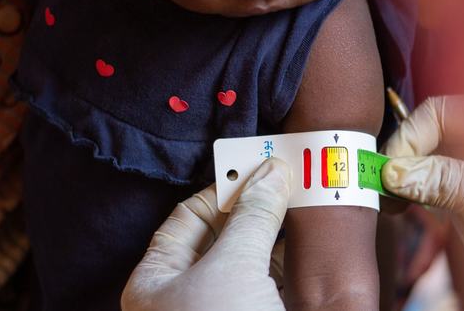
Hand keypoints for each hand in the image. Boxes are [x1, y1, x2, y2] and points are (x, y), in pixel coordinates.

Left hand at [121, 159, 290, 310]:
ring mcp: (219, 306)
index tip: (258, 166)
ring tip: (301, 204)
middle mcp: (184, 294)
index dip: (223, 188)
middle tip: (285, 180)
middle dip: (255, 208)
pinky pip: (267, 282)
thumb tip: (270, 174)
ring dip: (275, 234)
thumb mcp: (233, 268)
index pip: (189, 216)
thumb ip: (252, 217)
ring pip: (248, 260)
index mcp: (157, 281)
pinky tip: (306, 244)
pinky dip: (287, 262)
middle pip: (223, 235)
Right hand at [382, 94, 463, 309]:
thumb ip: (443, 178)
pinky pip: (461, 184)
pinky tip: (424, 209)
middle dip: (416, 159)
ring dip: (424, 179)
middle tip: (389, 189)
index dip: (412, 138)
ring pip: (450, 160)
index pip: (445, 110)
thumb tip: (397, 170)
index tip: (390, 172)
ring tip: (402, 202)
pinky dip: (439, 195)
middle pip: (446, 134)